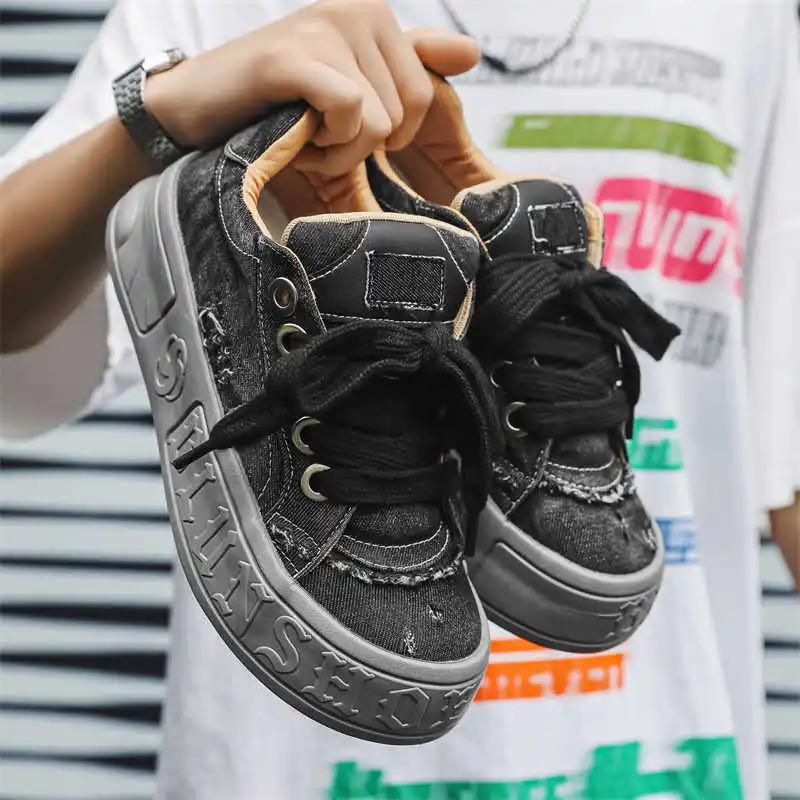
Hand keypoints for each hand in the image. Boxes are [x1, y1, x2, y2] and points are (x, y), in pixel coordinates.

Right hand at [145, 0, 478, 174]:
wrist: (197, 108)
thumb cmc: (275, 103)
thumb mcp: (350, 82)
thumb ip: (411, 64)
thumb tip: (472, 53)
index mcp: (376, 18)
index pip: (425, 94)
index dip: (393, 134)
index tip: (347, 126)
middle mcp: (359, 10)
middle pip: (405, 116)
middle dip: (361, 146)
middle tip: (319, 133)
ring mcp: (327, 27)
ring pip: (378, 125)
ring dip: (338, 151)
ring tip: (304, 131)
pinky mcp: (296, 54)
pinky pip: (349, 115)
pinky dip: (325, 143)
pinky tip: (297, 133)